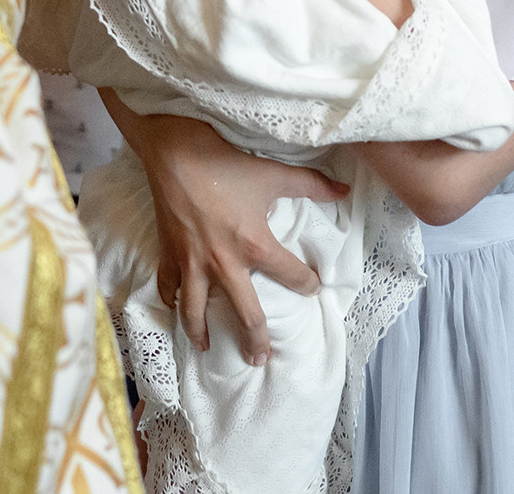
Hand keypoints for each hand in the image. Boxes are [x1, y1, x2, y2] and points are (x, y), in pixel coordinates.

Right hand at [122, 106, 347, 363]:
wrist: (175, 152)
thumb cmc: (227, 164)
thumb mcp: (274, 174)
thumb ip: (312, 185)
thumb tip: (345, 189)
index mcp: (255, 247)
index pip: (291, 276)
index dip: (307, 283)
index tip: (313, 288)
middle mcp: (224, 265)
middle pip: (245, 314)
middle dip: (255, 341)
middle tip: (259, 360)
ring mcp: (193, 264)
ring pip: (197, 312)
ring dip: (202, 333)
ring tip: (208, 348)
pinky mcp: (169, 255)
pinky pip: (168, 287)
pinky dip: (171, 300)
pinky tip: (174, 307)